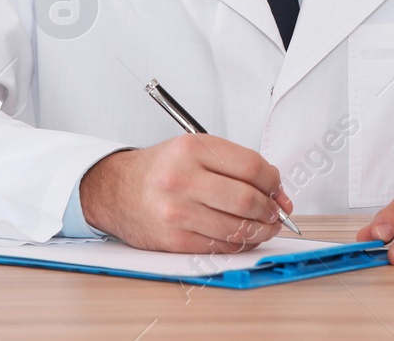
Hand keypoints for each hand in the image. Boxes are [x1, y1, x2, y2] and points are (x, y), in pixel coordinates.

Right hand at [78, 136, 292, 254]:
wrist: (115, 190)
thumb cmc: (159, 169)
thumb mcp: (194, 150)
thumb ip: (234, 165)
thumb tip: (276, 192)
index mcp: (193, 148)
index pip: (251, 167)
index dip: (274, 181)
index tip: (278, 189)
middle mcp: (183, 178)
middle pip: (247, 199)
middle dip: (270, 209)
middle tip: (275, 212)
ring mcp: (178, 211)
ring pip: (236, 227)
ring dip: (259, 230)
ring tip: (263, 226)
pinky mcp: (174, 239)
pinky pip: (219, 245)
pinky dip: (238, 244)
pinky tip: (241, 236)